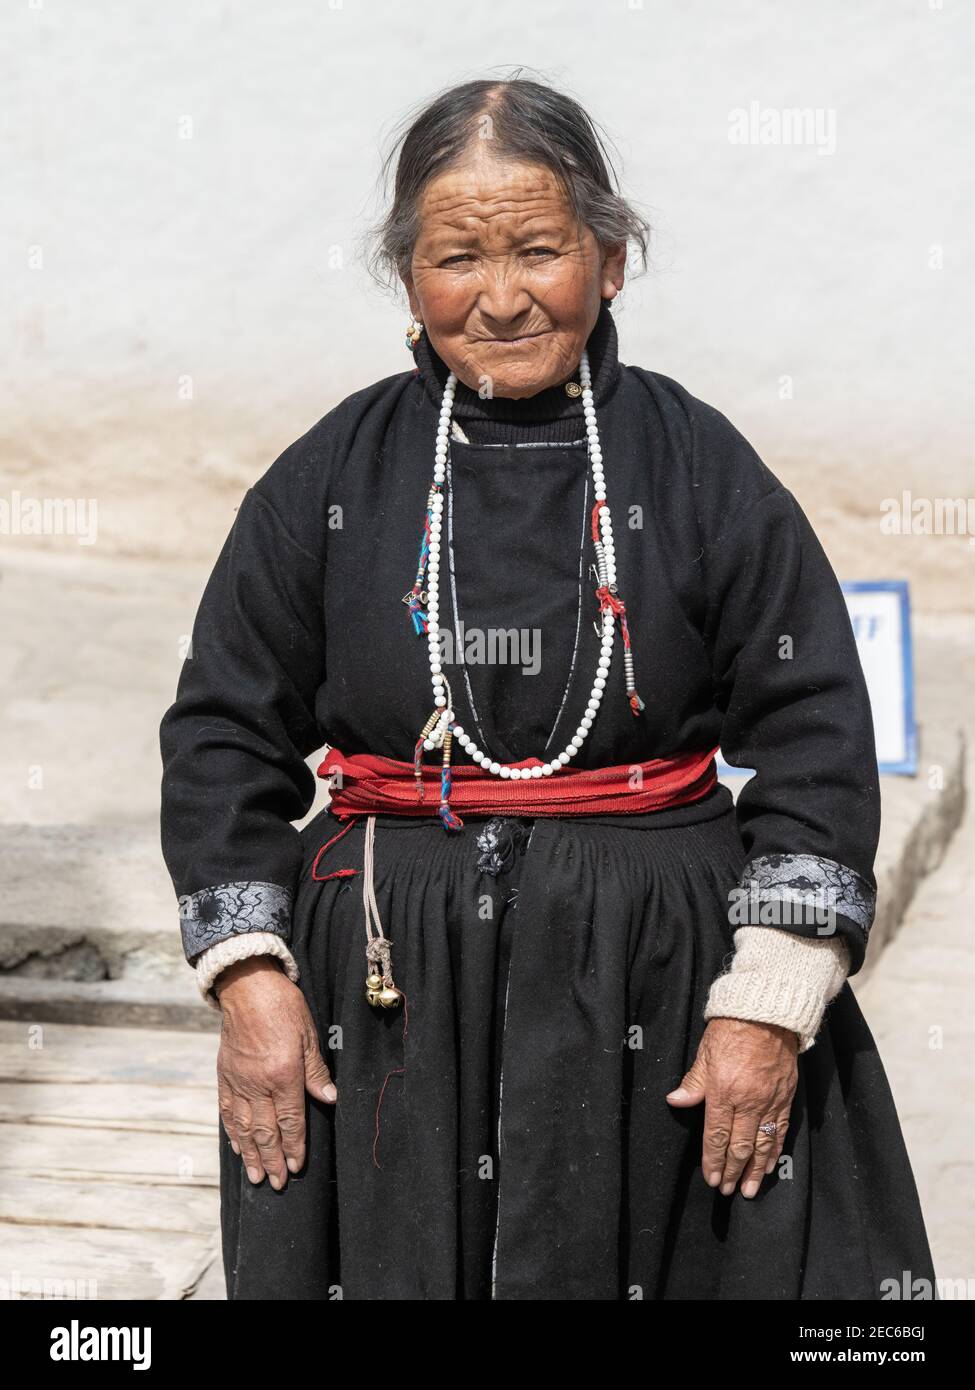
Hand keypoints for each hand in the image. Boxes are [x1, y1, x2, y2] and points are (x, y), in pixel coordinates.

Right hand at [215, 956, 336, 1190]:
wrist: (247, 986)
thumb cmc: (283, 1006)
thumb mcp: (309, 1035)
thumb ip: (316, 1072)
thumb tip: (329, 1099)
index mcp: (283, 1073)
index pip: (291, 1120)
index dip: (295, 1146)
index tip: (296, 1167)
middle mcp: (258, 1083)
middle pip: (265, 1131)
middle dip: (273, 1160)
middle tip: (277, 1183)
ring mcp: (238, 1081)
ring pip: (244, 1127)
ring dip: (251, 1155)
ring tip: (256, 1177)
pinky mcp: (225, 1075)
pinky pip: (227, 1110)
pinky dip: (232, 1132)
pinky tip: (238, 1146)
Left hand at [665, 1017, 797, 1197]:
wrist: (768, 1013)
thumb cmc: (732, 1029)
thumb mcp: (704, 1053)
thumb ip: (693, 1082)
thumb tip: (676, 1102)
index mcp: (723, 1090)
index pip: (716, 1134)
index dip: (714, 1160)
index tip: (712, 1178)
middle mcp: (748, 1100)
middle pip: (740, 1145)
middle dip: (733, 1171)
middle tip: (728, 1190)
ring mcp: (769, 1100)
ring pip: (762, 1144)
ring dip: (755, 1170)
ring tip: (750, 1190)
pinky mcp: (785, 1097)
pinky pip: (780, 1130)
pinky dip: (775, 1151)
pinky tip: (770, 1165)